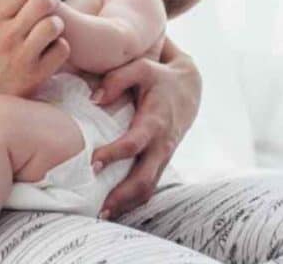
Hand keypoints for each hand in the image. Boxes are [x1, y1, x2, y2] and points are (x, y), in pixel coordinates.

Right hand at [0, 0, 69, 99]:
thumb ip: (5, 2)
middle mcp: (7, 36)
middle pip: (42, 1)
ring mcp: (22, 56)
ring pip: (53, 24)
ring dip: (57, 23)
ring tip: (53, 27)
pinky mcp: (36, 75)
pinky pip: (61, 49)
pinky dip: (61, 46)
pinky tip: (53, 48)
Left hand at [90, 37, 201, 219]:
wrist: (190, 88)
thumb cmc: (160, 77)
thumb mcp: (142, 68)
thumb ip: (117, 79)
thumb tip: (94, 100)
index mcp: (155, 121)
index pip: (135, 143)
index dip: (115, 154)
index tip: (93, 163)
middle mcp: (162, 144)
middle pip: (145, 179)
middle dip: (123, 196)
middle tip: (99, 209)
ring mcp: (163, 156)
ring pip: (149, 188)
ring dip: (127, 204)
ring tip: (102, 214)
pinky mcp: (161, 161)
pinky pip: (149, 186)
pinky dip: (133, 199)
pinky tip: (114, 207)